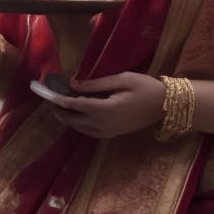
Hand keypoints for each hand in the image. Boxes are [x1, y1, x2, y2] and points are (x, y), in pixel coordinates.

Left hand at [47, 72, 165, 138]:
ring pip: (79, 128)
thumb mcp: (121, 79)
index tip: (48, 93)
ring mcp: (107, 132)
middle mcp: (103, 124)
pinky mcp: (111, 134)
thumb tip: (74, 85)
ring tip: (59, 107)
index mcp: (105, 109)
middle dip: (60, 110)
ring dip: (68, 119)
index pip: (75, 105)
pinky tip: (76, 116)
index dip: (59, 99)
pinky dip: (78, 124)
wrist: (165, 105)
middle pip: (73, 119)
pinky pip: (88, 132)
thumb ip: (96, 84)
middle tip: (50, 99)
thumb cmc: (145, 87)